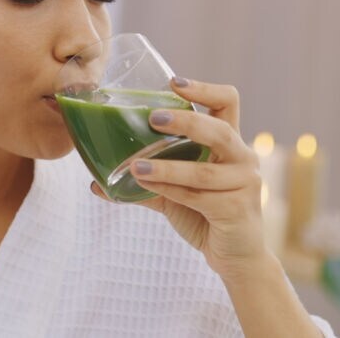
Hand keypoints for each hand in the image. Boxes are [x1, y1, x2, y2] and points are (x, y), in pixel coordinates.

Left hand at [90, 77, 268, 280]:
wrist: (235, 257)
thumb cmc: (206, 215)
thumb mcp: (175, 193)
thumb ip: (145, 183)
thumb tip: (96, 182)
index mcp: (230, 143)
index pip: (227, 102)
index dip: (204, 89)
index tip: (173, 82)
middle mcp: (242, 157)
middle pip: (218, 129)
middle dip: (185, 121)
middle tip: (153, 118)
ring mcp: (243, 183)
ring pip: (202, 169)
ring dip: (166, 166)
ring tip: (135, 166)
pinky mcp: (237, 208)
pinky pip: (198, 196)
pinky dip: (170, 189)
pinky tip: (147, 186)